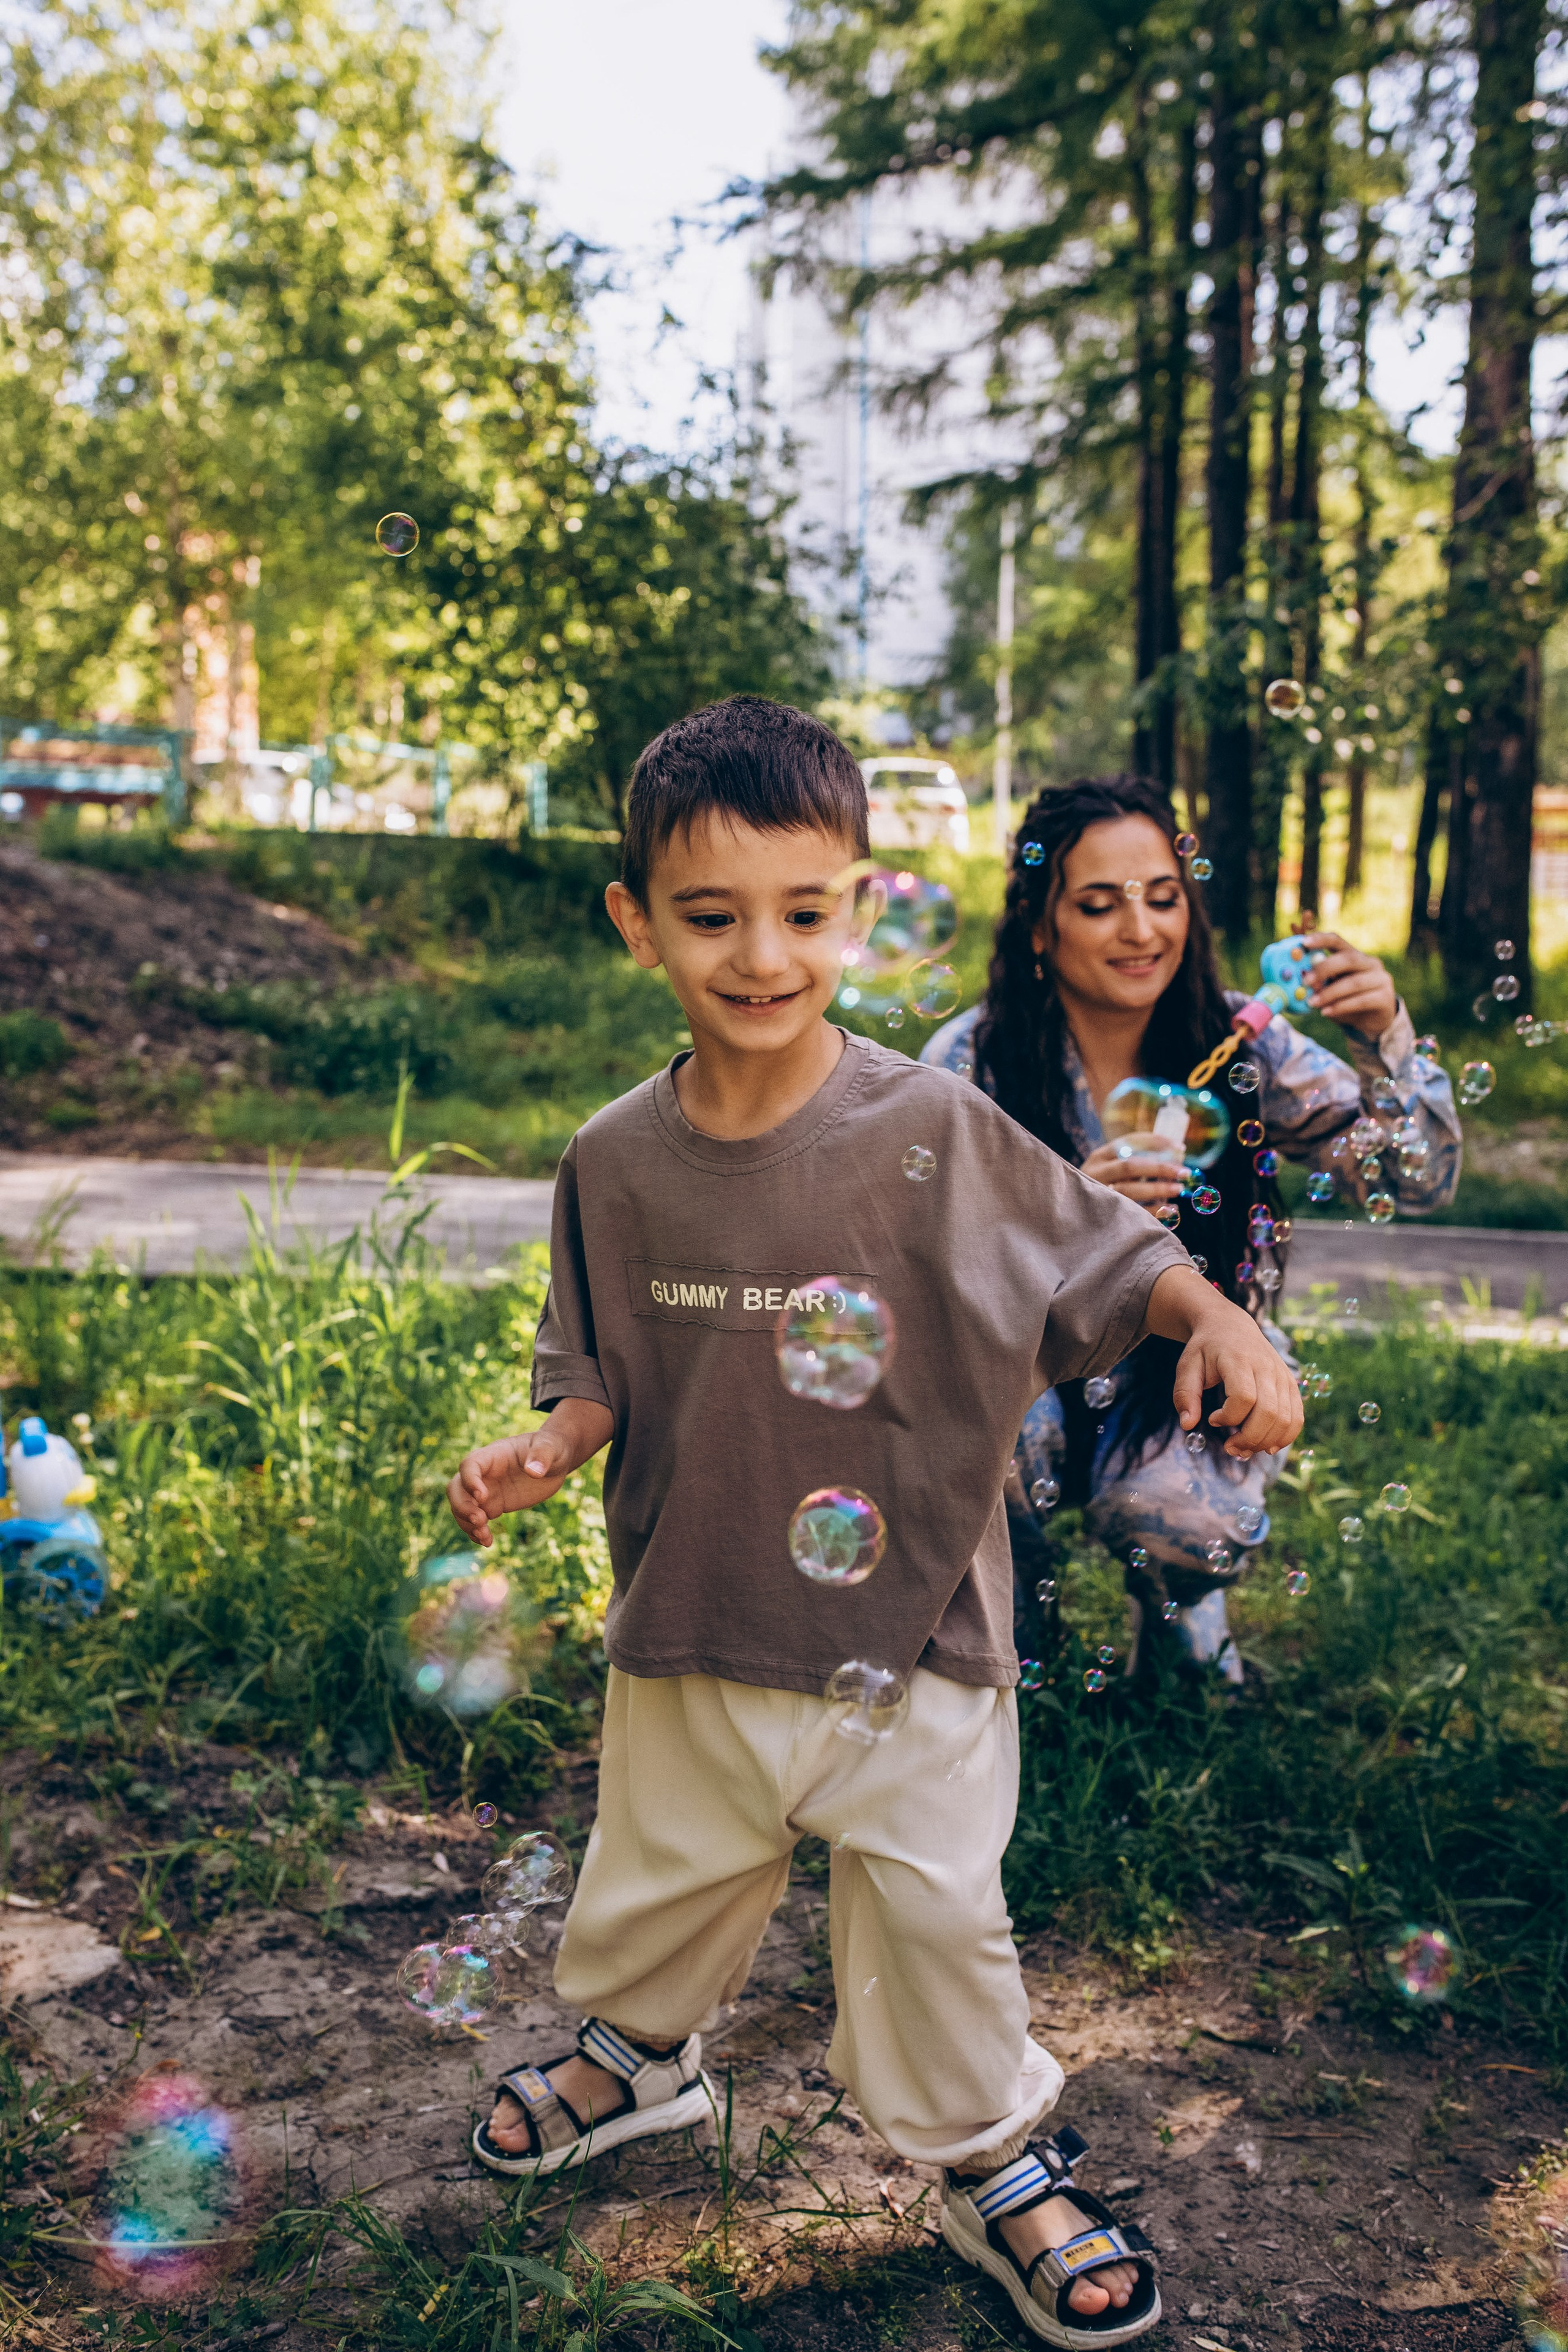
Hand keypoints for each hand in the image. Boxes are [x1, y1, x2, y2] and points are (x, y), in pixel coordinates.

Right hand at [447, 1400, 613, 1545]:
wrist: (555, 1461)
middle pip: (456, 1487)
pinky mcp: (493, 1504)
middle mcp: (484, 1473)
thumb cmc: (552, 1447)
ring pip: (461, 1506)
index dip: (470, 1481)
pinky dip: (476, 1532)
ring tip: (485, 1537)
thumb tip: (533, 1472)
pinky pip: (475, 1519)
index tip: (482, 1497)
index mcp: (493, 1454)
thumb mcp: (551, 1447)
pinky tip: (487, 1542)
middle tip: (481, 1521)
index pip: (470, 1465)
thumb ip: (542, 1455)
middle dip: (462, 1506)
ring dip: (467, 1523)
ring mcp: (486, 1489)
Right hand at [1081, 1133, 1184, 1215]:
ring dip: (1158, 1189)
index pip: (1130, 1142)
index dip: (1157, 1143)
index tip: (1180, 1148)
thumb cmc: (1105, 1187)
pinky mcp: (1104, 1215)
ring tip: (1178, 1189)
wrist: (1075, 1214)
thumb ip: (1137, 1161)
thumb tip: (1177, 1157)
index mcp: (1100, 1155)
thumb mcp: (1113, 1169)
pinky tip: (1171, 1208)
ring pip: (1130, 1191)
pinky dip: (1153, 1210)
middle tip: (1184, 1172)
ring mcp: (1097, 1194)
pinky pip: (1132, 1212)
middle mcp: (1095, 1172)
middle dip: (1160, 1168)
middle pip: (1131, 1166)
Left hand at [1146, 1268, 1302, 1457]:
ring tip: (1244, 1448)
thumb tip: (1187, 1425)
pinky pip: (1297, 1417)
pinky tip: (1266, 1446)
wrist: (1230, 1325)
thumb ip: (1185, 1394)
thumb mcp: (1187, 1365)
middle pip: (1269, 1412)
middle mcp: (1266, 1367)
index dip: (1228, 1417)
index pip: (1243, 1397)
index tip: (1212, 1419)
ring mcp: (1282, 1376)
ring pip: (1286, 1419)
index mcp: (1238, 1359)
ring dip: (1265, 1442)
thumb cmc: (1205, 1348)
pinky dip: (1285, 1437)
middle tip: (1229, 1447)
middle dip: (1249, 1438)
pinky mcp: (1291, 1384)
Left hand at [1303, 931, 1397, 1040]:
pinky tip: (1326, 1012)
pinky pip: (1361, 1001)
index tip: (1304, 943)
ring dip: (1330, 993)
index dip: (1321, 940)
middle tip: (1306, 981)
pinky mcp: (1386, 998)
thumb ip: (1319, 983)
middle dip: (1325, 969)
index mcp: (1354, 956)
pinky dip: (1341, 1006)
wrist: (1371, 1023)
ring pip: (1354, 982)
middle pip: (1348, 959)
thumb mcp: (1330, 991)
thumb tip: (1303, 978)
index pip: (1338, 941)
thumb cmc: (1346, 1002)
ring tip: (1312, 1003)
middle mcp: (1370, 963)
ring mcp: (1381, 979)